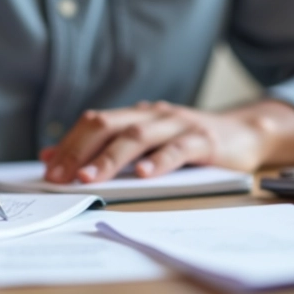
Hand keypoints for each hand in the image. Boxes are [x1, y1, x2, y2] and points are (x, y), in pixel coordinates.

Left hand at [39, 101, 265, 183]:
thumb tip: (53, 157)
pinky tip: (144, 175)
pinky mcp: (203, 140)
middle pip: (108, 126)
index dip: (69, 145)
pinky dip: (158, 162)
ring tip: (89, 178)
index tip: (49, 170)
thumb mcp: (147, 143)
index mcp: (135, 116)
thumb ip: (106, 147)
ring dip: (110, 158)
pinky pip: (177, 150)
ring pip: (137, 138)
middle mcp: (152, 115)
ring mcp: (178, 125)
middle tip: (61, 177)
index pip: (94, 124)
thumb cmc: (189, 142)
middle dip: (80, 151)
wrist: (244, 133)